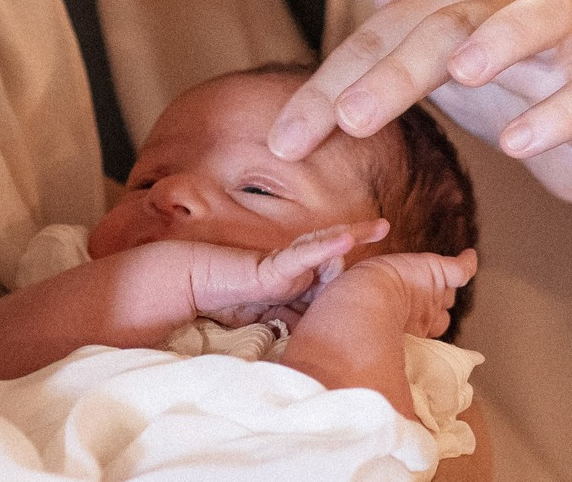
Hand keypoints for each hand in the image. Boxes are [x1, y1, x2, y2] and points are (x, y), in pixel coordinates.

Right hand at [185, 220, 389, 325]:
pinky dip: (325, 247)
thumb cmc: (220, 299)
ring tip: (378, 227)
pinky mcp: (273, 266)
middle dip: (356, 242)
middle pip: (331, 260)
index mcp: (290, 286)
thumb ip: (285, 324)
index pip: (327, 281)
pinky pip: (303, 255)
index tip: (374, 278)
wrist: (189, 282)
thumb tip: (307, 344)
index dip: (348, 279)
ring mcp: (283, 266)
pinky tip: (345, 240)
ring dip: (350, 235)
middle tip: (382, 229)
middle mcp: (291, 272)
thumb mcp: (262, 320)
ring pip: (322, 249)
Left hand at [268, 0, 571, 220]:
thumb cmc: (502, 76)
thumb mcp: (430, 31)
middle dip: (391, 74)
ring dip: (499, 43)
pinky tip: (519, 142)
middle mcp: (504, 9)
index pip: (380, 33)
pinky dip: (553, 115)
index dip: (331, 78)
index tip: (285, 131)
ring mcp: (559, 48)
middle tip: (345, 121)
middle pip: (442, 27)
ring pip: (534, 27)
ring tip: (461, 74)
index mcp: (453, 0)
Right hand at [279, 249, 476, 414]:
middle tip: (439, 312)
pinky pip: (455, 268)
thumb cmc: (357, 353)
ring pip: (443, 292)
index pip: (416, 334)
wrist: (354, 317)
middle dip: (436, 310)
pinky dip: (465, 265)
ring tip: (452, 287)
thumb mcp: (384, 391)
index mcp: (397, 336)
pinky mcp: (428, 271)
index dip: (424, 333)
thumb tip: (425, 445)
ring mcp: (419, 291)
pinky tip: (471, 259)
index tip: (429, 338)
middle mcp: (408, 313)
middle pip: (431, 311)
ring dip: (448, 292)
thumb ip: (405, 411)